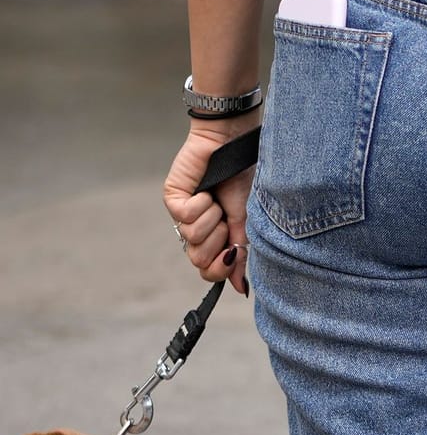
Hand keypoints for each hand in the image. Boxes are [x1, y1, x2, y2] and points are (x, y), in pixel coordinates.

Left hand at [161, 117, 256, 296]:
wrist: (234, 146)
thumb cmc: (243, 179)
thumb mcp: (247, 221)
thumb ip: (241, 254)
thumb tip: (241, 288)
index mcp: (213, 237)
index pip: (208, 270)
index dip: (220, 268)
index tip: (232, 253)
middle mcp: (194, 229)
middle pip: (198, 260)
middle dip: (218, 240)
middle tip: (225, 218)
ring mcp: (181, 215)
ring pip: (192, 238)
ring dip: (213, 218)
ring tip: (216, 199)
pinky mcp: (172, 199)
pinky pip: (185, 217)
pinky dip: (201, 204)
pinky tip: (205, 191)